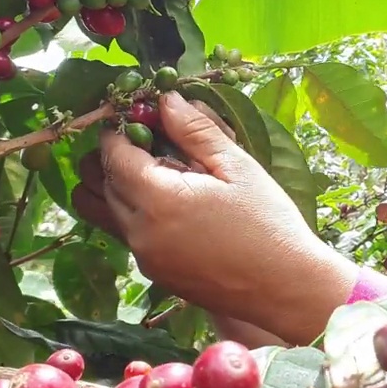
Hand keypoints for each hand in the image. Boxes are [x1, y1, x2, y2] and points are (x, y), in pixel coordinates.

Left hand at [71, 91, 359, 344]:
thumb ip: (196, 130)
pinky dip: (135, 211)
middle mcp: (139, 231)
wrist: (285, 288)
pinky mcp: (154, 273)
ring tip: (156, 172)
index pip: (113, 154)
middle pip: (101, 182)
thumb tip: (165, 99)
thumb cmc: (269, 224)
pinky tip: (175, 203)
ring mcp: (143, 257)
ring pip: (104, 211)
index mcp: (157, 200)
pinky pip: (126, 233)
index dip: (120, 129)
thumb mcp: (237, 167)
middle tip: (152, 139)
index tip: (140, 114)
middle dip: (117, 154)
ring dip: (117, 185)